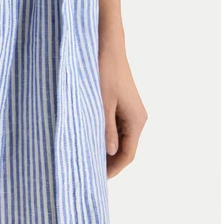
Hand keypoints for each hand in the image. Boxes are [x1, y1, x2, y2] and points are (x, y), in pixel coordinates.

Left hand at [99, 40, 147, 177]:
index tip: (95, 179)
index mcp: (136, 120)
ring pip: (120, 137)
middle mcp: (137, 118)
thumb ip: (105, 129)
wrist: (107, 44)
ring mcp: (131, 110)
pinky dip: (105, 133)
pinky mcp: (123, 103)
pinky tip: (88, 136)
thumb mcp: (102, 102)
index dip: (113, 169)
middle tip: (87, 170)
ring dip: (105, 147)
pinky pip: (116, 125)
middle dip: (108, 161)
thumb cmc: (104, 71)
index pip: (127, 155)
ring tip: (85, 156)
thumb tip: (109, 153)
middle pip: (125, 148)